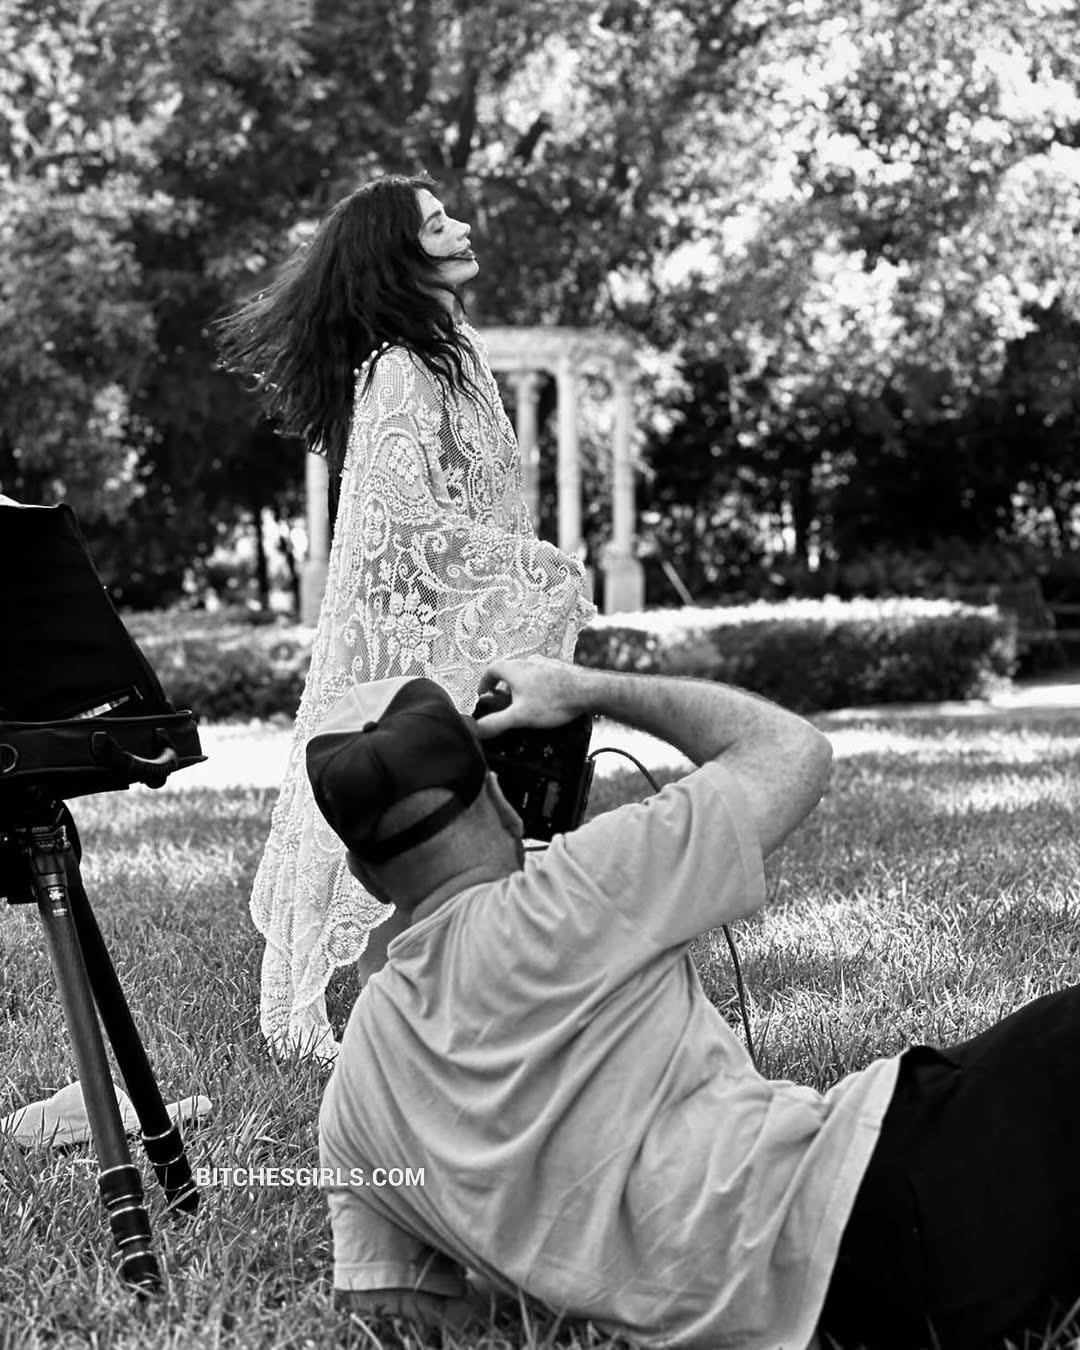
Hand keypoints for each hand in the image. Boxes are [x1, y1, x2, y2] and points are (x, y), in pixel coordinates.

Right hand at [474, 656, 588, 738]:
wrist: (588, 691)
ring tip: (526, 706)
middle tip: (505, 705)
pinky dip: (538, 688)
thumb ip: (496, 723)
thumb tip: (477, 730)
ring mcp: (546, 664)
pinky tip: (546, 702)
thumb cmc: (555, 701)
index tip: (484, 695)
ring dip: (522, 688)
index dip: (484, 683)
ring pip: (527, 674)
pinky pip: (543, 678)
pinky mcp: (560, 670)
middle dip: (504, 689)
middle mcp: (529, 662)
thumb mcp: (520, 716)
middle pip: (509, 672)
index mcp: (515, 668)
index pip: (491, 670)